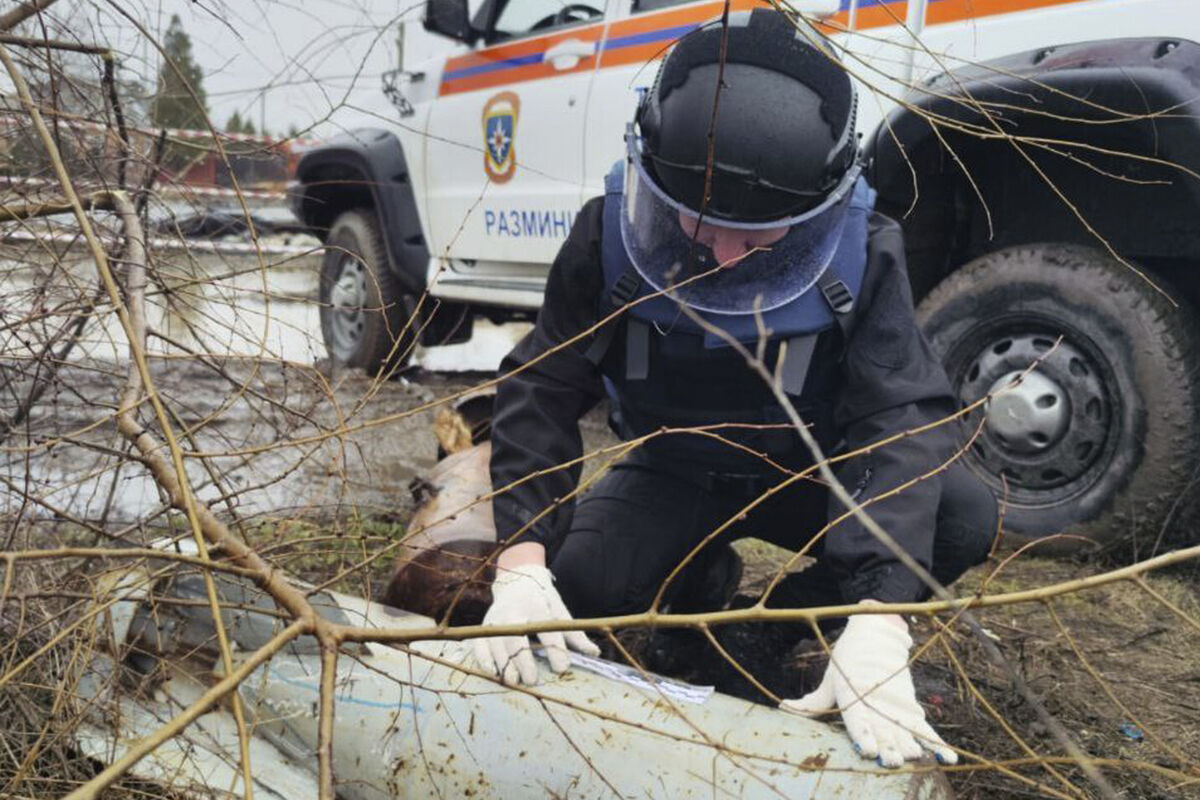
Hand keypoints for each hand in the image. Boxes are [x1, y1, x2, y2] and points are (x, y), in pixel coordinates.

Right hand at [472, 563, 599, 684]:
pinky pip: (480, 643)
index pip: (546, 629)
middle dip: (523, 659)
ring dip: (504, 663)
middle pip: (516, 637)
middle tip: (533, 680)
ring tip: (513, 682)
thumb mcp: (559, 612)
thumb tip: (594, 653)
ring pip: (496, 642)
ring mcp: (496, 618)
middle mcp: (513, 611)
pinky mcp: (484, 625)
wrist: (518, 581)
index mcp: (536, 605)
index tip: (563, 668)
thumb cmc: (543, 601)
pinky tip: (492, 673)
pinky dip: (483, 658)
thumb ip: (574, 634)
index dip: (555, 649)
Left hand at [780, 608, 956, 766]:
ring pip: (904, 728)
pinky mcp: (910, 704)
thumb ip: (813, 701)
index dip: (863, 733)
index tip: (869, 749)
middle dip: (888, 746)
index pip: (858, 717)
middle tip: (891, 762)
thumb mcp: (831, 679)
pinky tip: (946, 758)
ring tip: (914, 759)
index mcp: (854, 692)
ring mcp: (895, 702)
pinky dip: (936, 742)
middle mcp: (876, 699)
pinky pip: (925, 726)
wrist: (876, 633)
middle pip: (884, 727)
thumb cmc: (848, 659)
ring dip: (910, 745)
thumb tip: (784, 707)